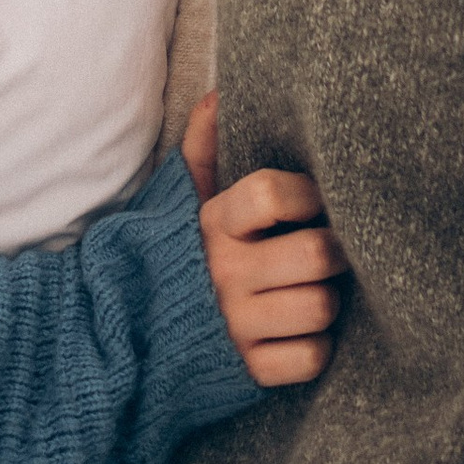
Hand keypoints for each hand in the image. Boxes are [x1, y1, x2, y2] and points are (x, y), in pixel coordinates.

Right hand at [181, 92, 345, 388]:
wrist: (129, 334)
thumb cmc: (175, 256)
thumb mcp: (182, 202)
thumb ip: (202, 149)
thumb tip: (220, 94)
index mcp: (213, 226)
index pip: (267, 195)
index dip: (306, 193)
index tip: (317, 199)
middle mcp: (225, 274)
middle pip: (314, 254)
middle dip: (334, 251)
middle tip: (330, 249)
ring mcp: (237, 325)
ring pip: (319, 307)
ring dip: (327, 300)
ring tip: (316, 290)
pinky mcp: (247, 370)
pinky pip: (309, 358)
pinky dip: (315, 348)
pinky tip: (302, 332)